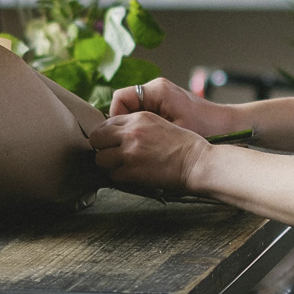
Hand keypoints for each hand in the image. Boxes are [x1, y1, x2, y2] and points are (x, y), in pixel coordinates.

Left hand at [90, 110, 208, 194]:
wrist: (197, 161)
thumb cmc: (185, 144)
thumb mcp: (160, 123)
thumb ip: (138, 126)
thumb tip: (118, 135)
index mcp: (140, 117)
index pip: (106, 123)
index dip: (108, 135)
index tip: (114, 143)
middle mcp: (131, 132)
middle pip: (97, 139)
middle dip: (103, 148)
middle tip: (113, 155)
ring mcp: (130, 151)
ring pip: (100, 159)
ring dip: (109, 164)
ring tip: (123, 167)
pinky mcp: (132, 170)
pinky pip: (113, 175)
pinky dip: (120, 177)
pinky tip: (133, 175)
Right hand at [109, 77, 232, 137]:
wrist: (226, 125)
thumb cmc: (205, 128)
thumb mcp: (173, 131)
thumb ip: (145, 131)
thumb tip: (121, 139)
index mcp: (157, 90)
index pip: (120, 98)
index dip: (115, 118)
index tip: (121, 137)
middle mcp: (157, 88)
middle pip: (124, 103)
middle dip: (122, 123)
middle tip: (126, 142)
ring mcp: (161, 94)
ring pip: (132, 109)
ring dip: (132, 126)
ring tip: (139, 143)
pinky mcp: (165, 102)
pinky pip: (143, 112)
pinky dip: (142, 125)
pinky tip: (150, 140)